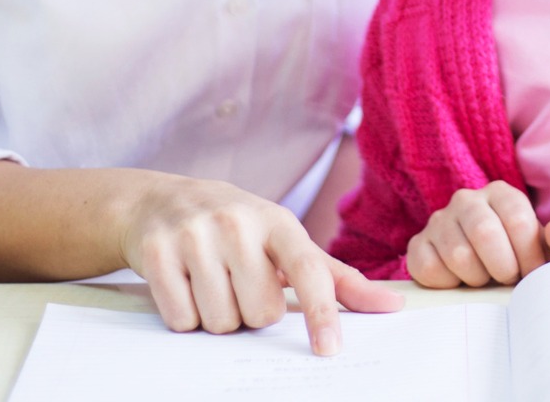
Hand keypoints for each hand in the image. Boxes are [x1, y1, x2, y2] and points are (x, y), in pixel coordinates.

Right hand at [118, 174, 402, 354]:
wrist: (161, 200)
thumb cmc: (237, 227)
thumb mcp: (284, 239)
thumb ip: (336, 277)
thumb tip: (392, 305)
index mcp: (278, 221)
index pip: (309, 269)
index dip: (322, 311)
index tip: (330, 349)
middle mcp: (238, 222)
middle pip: (261, 313)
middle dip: (251, 311)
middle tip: (239, 283)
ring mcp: (195, 235)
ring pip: (221, 322)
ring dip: (218, 316)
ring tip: (211, 281)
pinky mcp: (157, 252)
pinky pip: (181, 320)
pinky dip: (184, 316)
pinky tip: (184, 283)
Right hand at [406, 181, 548, 287]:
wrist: (483, 272)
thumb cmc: (519, 258)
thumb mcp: (546, 249)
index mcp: (500, 193)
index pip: (518, 220)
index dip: (528, 256)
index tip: (531, 273)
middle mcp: (466, 199)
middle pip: (484, 233)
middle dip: (502, 267)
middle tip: (506, 278)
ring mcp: (438, 220)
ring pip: (458, 255)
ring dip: (477, 279)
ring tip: (484, 278)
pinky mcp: (418, 244)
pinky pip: (430, 268)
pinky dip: (448, 284)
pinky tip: (459, 280)